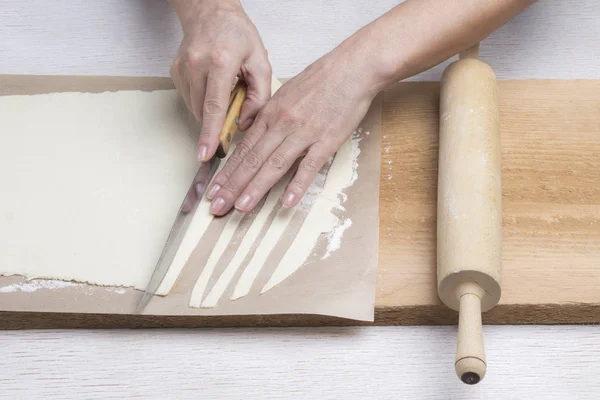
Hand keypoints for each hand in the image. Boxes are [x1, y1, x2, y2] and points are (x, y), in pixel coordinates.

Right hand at [169, 0, 270, 161]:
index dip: (211, 133)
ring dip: (211, 112)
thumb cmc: (237, 35)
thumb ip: (259, 96)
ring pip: (196, 109)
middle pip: (204, 112)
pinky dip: (203, 102)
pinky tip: (212, 87)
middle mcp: (197, 65)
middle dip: (217, 126)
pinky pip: (190, 100)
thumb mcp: (260, 61)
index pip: (215, 106)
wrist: (209, 12)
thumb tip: (246, 124)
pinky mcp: (175, 72)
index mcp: (221, 62)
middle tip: (231, 121)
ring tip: (224, 92)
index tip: (205, 154)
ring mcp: (182, 69)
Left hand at [205, 43, 381, 215]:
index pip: (243, 149)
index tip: (214, 189)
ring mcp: (304, 134)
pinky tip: (286, 202)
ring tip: (241, 208)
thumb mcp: (286, 93)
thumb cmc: (322, 79)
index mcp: (270, 113)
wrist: (352, 69)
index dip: (226, 172)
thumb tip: (255, 132)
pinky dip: (297, 185)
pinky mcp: (327, 141)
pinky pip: (309, 167)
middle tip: (217, 206)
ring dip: (256, 188)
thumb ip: (270, 115)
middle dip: (232, 186)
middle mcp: (282, 124)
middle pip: (252, 160)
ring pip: (274, 165)